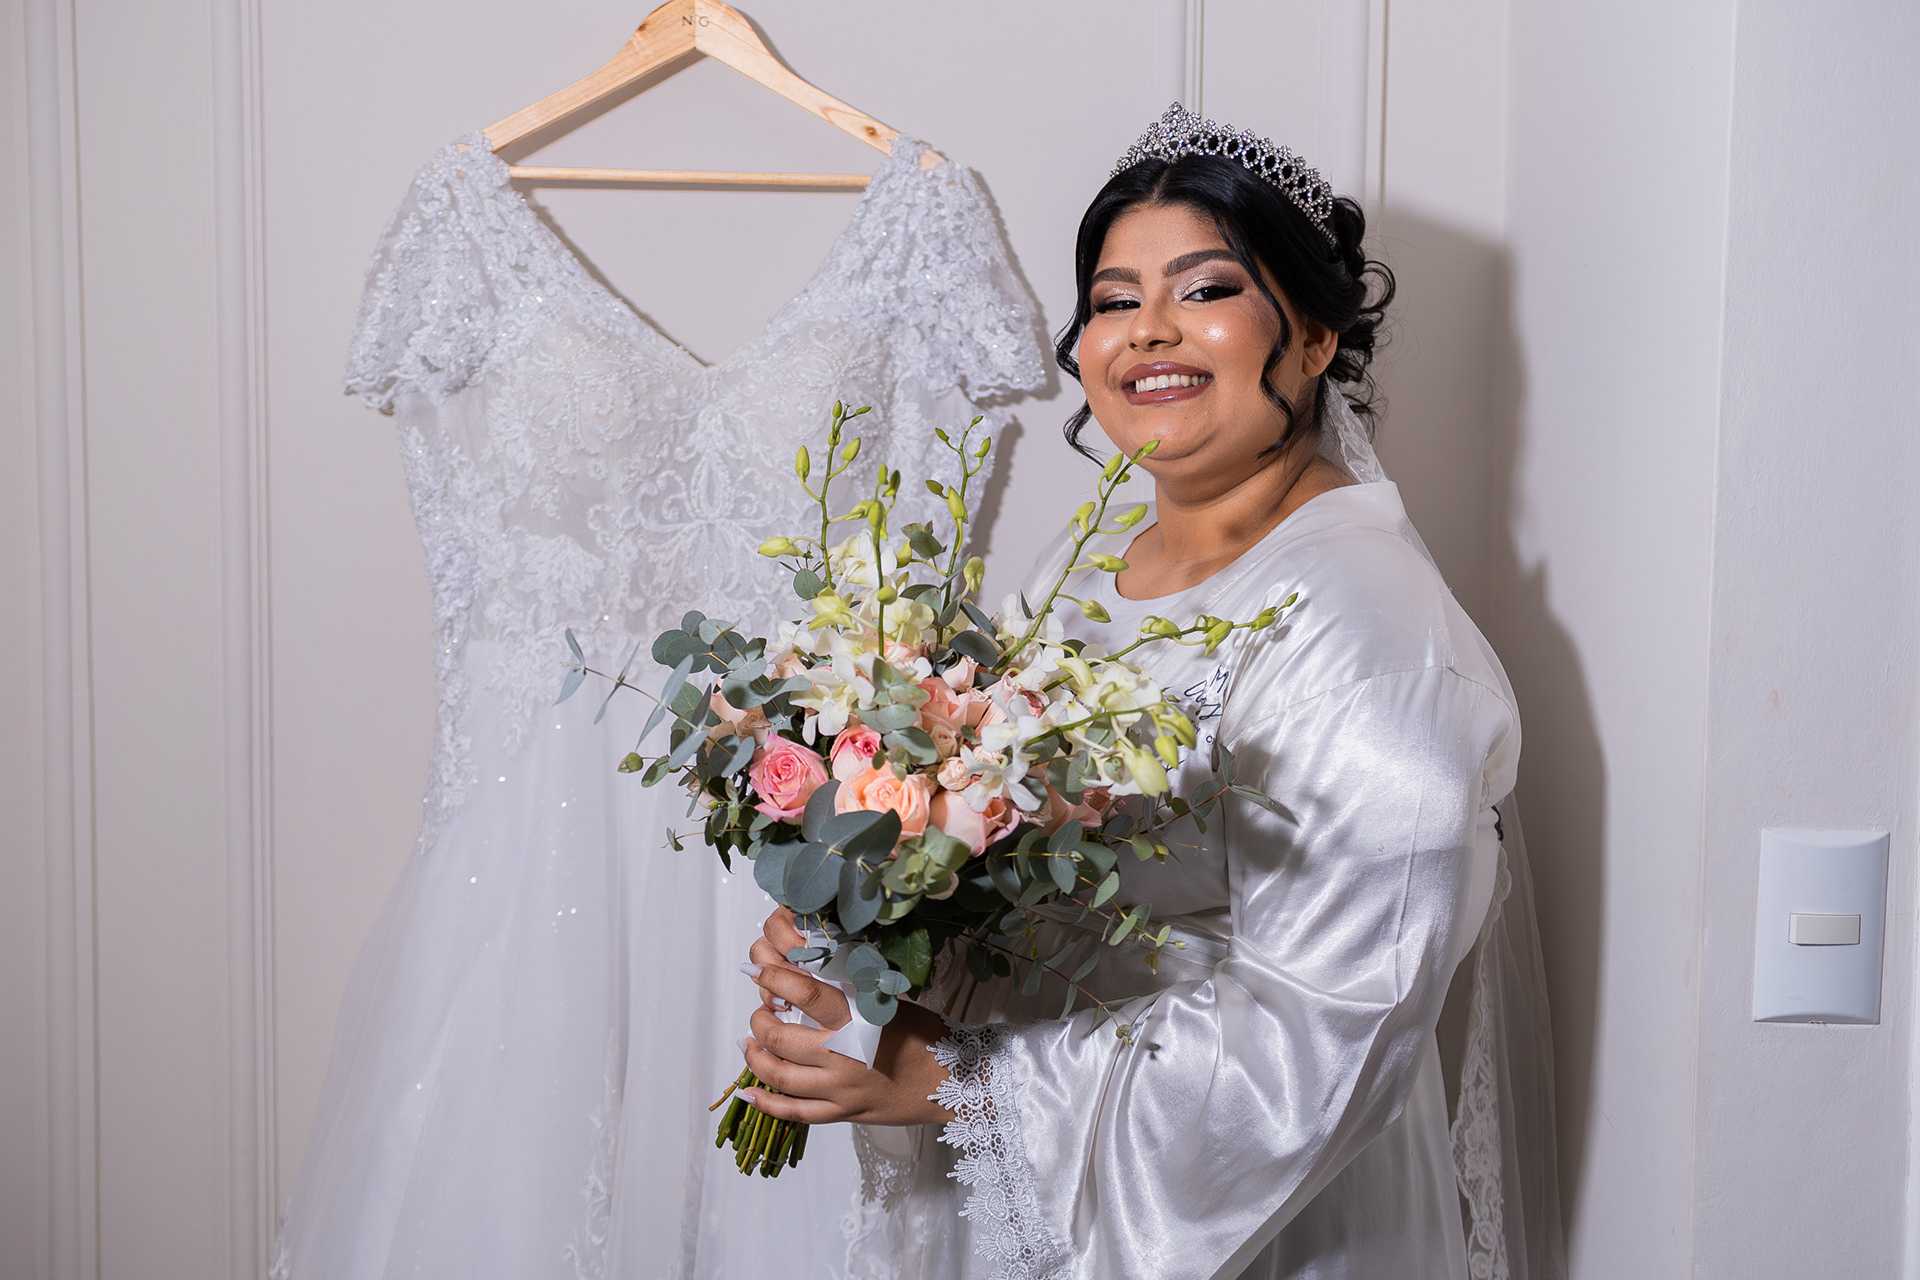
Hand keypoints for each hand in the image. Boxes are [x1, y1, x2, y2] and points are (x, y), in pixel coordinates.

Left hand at [743, 908, 953, 1125]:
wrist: (952, 1082)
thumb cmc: (924, 1038)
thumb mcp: (888, 1006)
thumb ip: (850, 999)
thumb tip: (807, 984)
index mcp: (857, 1021)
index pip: (805, 993)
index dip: (774, 979)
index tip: (759, 972)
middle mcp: (844, 1056)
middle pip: (781, 1039)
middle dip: (760, 1022)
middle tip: (760, 1012)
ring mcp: (840, 1090)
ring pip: (780, 1077)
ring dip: (756, 1059)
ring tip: (749, 1044)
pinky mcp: (842, 1114)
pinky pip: (795, 1114)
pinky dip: (766, 1105)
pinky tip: (750, 1094)